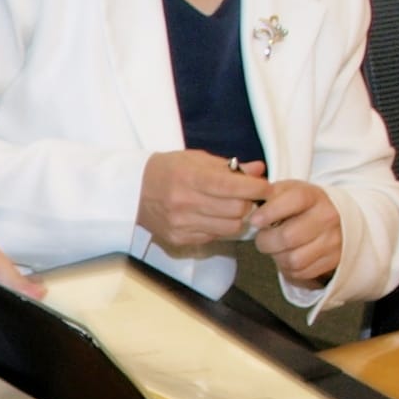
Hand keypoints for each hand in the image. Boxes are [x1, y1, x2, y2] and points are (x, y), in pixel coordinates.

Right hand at [137, 152, 271, 252]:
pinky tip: (214, 217)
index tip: (266, 187)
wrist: (133, 191)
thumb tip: (259, 170)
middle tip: (249, 197)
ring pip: (230, 227)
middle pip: (236, 210)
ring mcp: (181, 223)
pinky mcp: (179, 238)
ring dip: (237, 218)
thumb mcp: (196, 159)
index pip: (232, 186)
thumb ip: (229, 166)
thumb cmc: (168, 170)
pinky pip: (214, 236)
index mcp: (189, 177)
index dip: (255, 188)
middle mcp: (184, 202)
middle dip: (248, 203)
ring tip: (233, 208)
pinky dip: (220, 227)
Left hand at [249, 179, 341, 285]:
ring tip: (276, 248)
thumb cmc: (299, 205)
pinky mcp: (334, 260)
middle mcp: (327, 217)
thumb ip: (267, 194)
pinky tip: (288, 255)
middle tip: (262, 238)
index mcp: (313, 196)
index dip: (270, 212)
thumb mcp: (285, 191)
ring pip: (294, 259)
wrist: (334, 216)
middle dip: (266, 241)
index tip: (255, 221)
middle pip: (288, 237)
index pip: (295, 200)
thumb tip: (248, 205)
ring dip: (277, 257)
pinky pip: (302, 272)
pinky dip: (289, 268)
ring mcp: (333, 240)